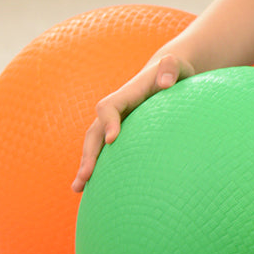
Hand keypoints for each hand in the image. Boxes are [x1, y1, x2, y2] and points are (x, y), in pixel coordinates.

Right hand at [71, 54, 193, 191]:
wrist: (168, 74)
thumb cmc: (174, 71)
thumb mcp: (176, 64)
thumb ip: (171, 67)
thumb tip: (166, 83)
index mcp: (128, 93)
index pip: (109, 107)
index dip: (108, 122)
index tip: (113, 139)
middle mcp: (117, 109)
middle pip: (94, 131)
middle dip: (89, 153)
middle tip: (86, 176)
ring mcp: (117, 122)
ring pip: (96, 144)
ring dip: (86, 165)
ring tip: (78, 188)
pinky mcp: (123, 132)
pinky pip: (107, 150)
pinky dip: (100, 166)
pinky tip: (95, 187)